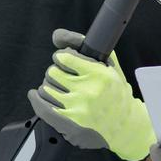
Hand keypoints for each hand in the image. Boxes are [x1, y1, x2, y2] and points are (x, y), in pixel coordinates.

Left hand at [28, 28, 154, 160]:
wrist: (124, 125)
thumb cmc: (116, 94)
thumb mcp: (111, 66)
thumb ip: (88, 48)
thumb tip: (57, 35)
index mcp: (98, 73)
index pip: (64, 57)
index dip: (61, 57)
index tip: (62, 60)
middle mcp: (88, 90)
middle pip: (52, 72)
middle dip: (55, 72)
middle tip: (61, 77)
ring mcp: (77, 107)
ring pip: (46, 89)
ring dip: (49, 87)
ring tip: (57, 89)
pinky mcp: (68, 123)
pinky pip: (42, 107)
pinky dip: (36, 99)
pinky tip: (36, 95)